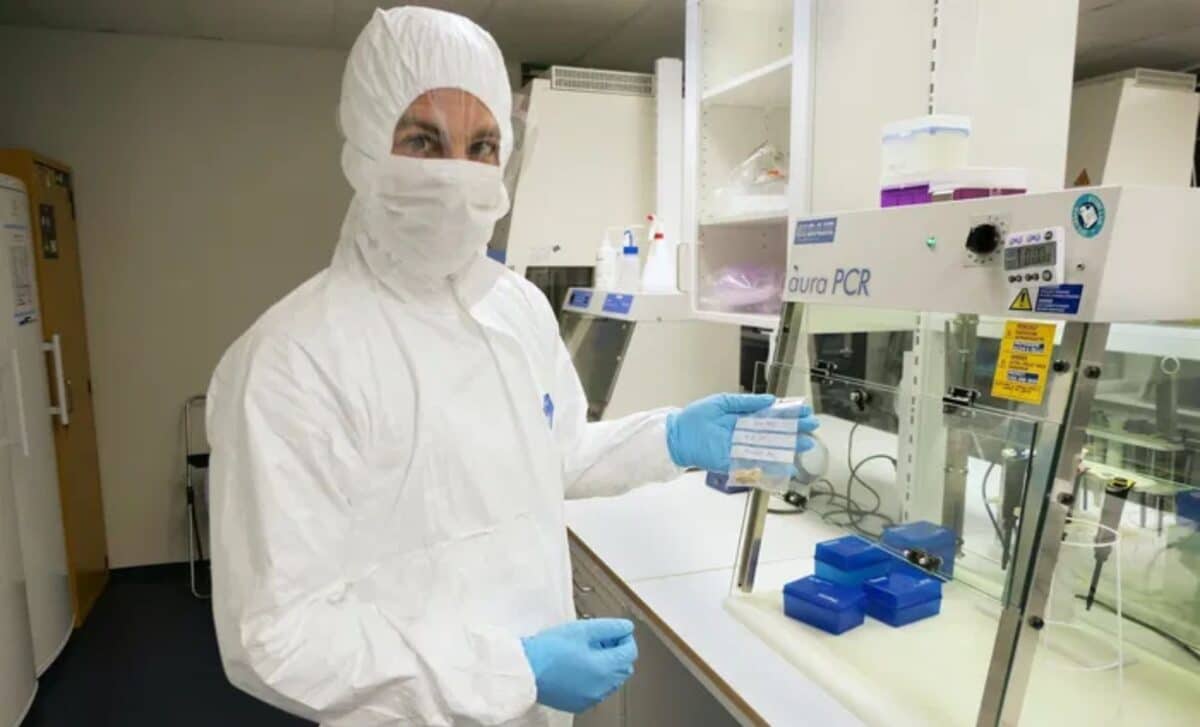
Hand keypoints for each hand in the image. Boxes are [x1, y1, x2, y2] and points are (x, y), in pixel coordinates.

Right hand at [522, 618, 638, 713]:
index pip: (630, 652)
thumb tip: (626, 627)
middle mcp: (601, 687)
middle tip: (601, 639)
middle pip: (624, 668)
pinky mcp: (578, 704)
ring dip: (607, 666)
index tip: (617, 631)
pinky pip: (597, 691)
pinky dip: (595, 679)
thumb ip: (609, 627)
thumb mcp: (582, 630)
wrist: (525, 670)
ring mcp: (591, 698)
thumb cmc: (548, 650)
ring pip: (612, 681)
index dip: (625, 637)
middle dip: (617, 652)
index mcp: (604, 668)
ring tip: (588, 652)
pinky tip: (579, 667)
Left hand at [666, 394, 818, 472]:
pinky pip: (755, 464)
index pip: (770, 416)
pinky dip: (771, 465)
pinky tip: (787, 464)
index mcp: (743, 418)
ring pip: (769, 448)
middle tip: (812, 428)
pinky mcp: (734, 461)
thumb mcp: (723, 402)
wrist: (677, 435)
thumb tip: (770, 399)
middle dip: (794, 430)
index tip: (805, 412)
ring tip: (806, 444)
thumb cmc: (697, 417)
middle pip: (774, 433)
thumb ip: (746, 402)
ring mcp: (741, 448)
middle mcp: (745, 434)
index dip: (788, 414)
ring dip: (788, 447)